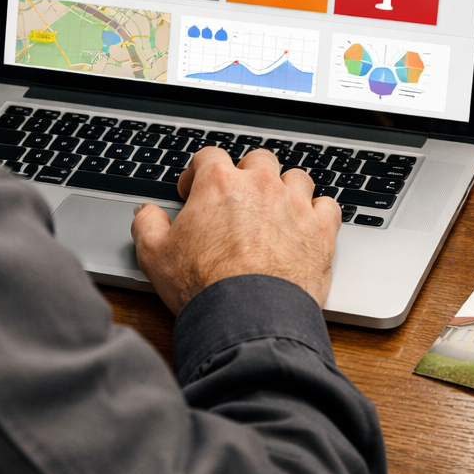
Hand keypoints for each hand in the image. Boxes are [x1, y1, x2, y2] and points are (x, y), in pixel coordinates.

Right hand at [131, 146, 341, 314]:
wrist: (248, 317)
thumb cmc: (203, 286)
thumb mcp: (155, 256)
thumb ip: (147, 225)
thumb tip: (145, 213)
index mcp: (219, 184)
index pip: (209, 156)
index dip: (199, 172)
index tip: (195, 190)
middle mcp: (260, 185)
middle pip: (258, 160)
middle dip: (247, 174)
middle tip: (238, 199)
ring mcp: (294, 205)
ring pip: (297, 178)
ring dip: (287, 190)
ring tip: (276, 211)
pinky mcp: (320, 230)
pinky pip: (328, 206)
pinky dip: (318, 214)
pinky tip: (307, 227)